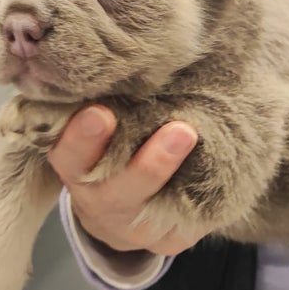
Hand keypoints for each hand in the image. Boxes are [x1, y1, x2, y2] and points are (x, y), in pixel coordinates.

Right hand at [48, 106, 210, 255]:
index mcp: (75, 171)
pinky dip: (203, 198)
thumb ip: (97, 102)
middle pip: (116, 191)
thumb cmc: (108, 153)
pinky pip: (187, 224)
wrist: (123, 215)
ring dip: (173, 173)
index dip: (80, 139)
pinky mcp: (170, 239)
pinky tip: (221, 168)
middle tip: (178, 130)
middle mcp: (100, 204)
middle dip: (145, 164)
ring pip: (153, 208)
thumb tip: (115, 49)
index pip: (67, 156)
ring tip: (193, 137)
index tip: (100, 113)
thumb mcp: (93, 132)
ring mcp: (137, 228)